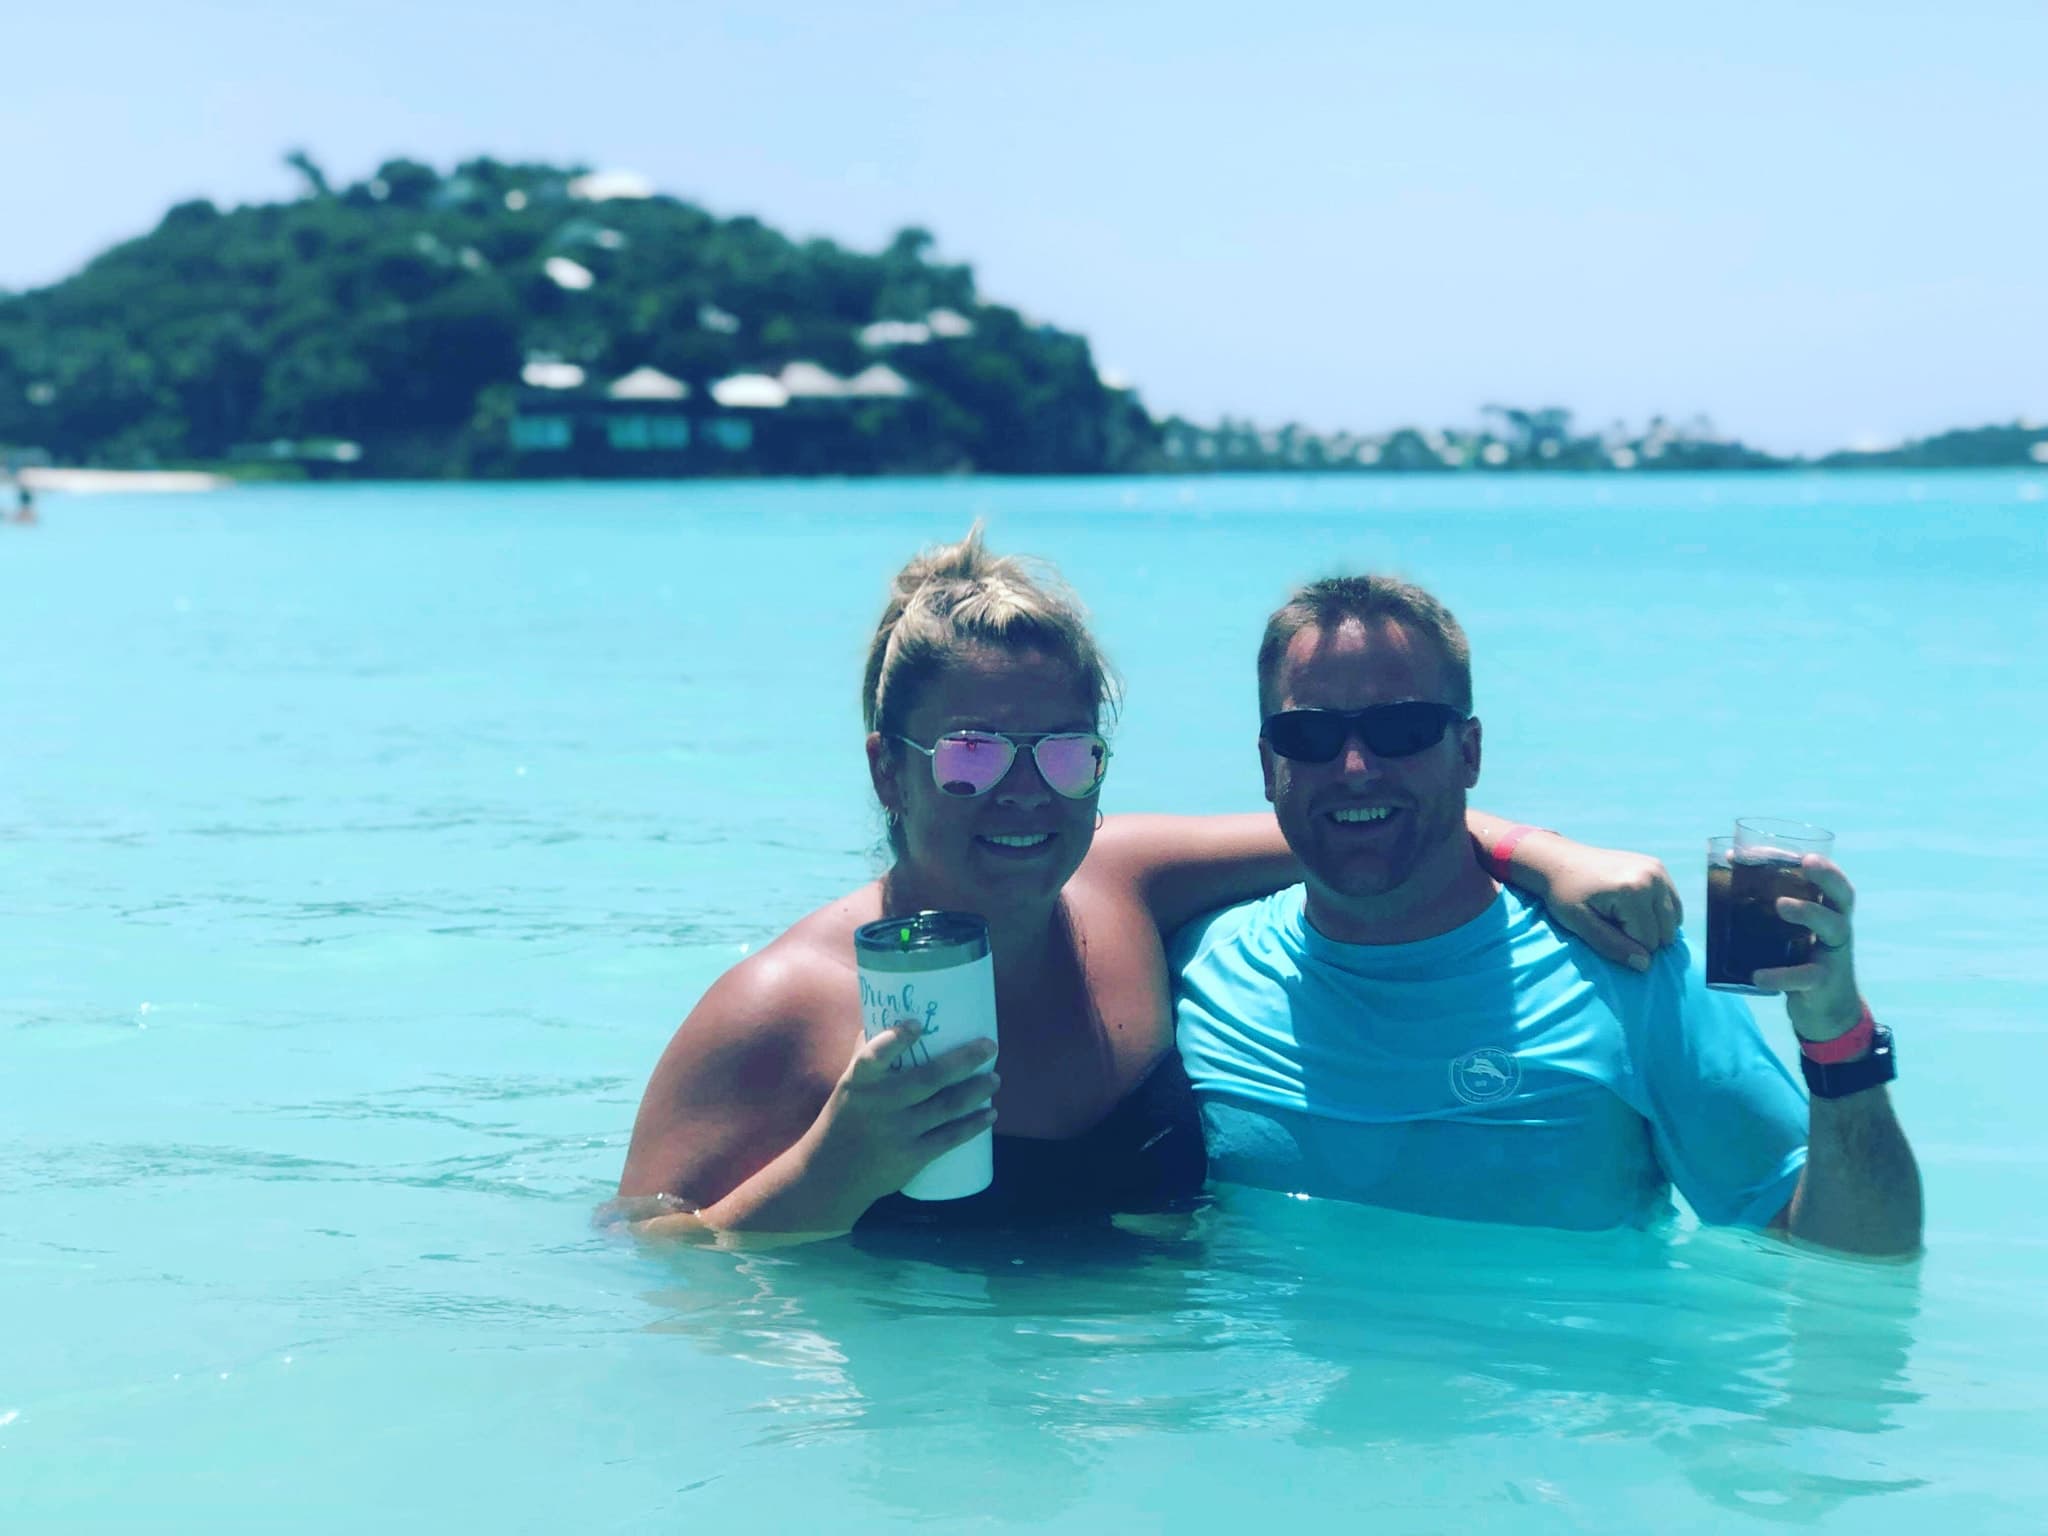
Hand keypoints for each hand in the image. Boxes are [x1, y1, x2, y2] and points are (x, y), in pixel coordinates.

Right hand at [802, 1022, 999, 1210]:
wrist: (832, 1175)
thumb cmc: (845, 1118)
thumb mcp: (849, 1084)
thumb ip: (869, 1054)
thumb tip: (889, 1014)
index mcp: (859, 1082)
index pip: (874, 1057)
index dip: (895, 1039)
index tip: (919, 1023)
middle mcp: (880, 1105)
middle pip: (928, 1079)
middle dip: (964, 1060)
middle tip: (990, 1046)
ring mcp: (898, 1133)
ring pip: (946, 1106)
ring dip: (976, 1090)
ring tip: (995, 1078)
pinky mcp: (912, 1157)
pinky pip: (950, 1137)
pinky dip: (974, 1125)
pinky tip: (990, 1113)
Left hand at [1533, 841, 1682, 972]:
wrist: (1557, 859)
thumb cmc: (1564, 894)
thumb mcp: (1579, 923)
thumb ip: (1611, 945)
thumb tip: (1645, 965)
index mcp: (1634, 890)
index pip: (1648, 942)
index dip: (1625, 945)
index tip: (1602, 927)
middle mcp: (1653, 877)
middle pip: (1665, 932)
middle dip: (1640, 937)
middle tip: (1610, 920)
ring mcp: (1658, 870)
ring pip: (1672, 921)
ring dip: (1651, 926)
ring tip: (1620, 914)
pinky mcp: (1659, 867)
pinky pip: (1673, 905)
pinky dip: (1658, 915)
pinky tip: (1633, 909)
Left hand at [1749, 855, 1861, 1040]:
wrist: (1824, 1011)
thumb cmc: (1800, 959)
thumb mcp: (1788, 931)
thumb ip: (1766, 904)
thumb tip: (1726, 866)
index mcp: (1828, 912)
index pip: (1833, 882)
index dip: (1821, 865)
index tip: (1802, 852)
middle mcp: (1837, 929)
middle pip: (1844, 897)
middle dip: (1828, 876)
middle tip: (1806, 863)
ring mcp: (1834, 955)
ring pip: (1833, 927)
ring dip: (1809, 912)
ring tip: (1780, 905)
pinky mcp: (1824, 983)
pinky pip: (1806, 976)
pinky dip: (1781, 975)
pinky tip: (1758, 976)